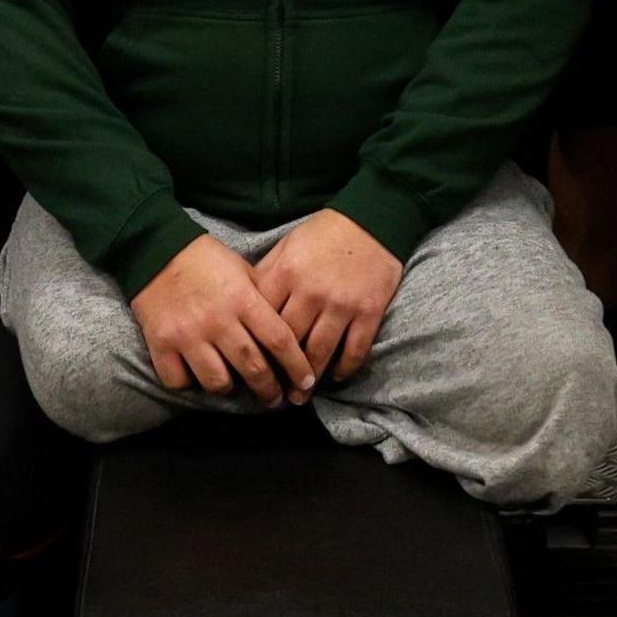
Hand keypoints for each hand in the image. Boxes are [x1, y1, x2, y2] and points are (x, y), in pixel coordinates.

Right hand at [129, 234, 314, 404]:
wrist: (154, 248)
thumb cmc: (205, 259)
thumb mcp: (243, 270)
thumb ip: (263, 298)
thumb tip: (289, 330)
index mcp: (242, 299)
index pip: (279, 340)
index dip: (297, 366)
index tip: (306, 382)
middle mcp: (217, 320)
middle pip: (252, 368)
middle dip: (269, 390)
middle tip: (275, 398)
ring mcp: (188, 335)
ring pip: (217, 382)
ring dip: (230, 388)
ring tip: (234, 386)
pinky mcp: (161, 344)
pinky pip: (179, 382)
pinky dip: (190, 384)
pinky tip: (196, 376)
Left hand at [252, 208, 404, 384]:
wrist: (372, 219)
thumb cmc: (323, 234)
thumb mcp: (286, 246)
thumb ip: (266, 276)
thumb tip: (244, 307)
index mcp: (286, 274)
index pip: (263, 321)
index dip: (254, 347)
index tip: (249, 367)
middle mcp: (311, 292)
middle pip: (289, 343)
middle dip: (278, 371)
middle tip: (272, 392)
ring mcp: (342, 304)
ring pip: (320, 353)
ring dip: (308, 380)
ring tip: (299, 397)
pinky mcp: (369, 311)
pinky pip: (355, 350)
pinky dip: (344, 368)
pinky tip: (335, 377)